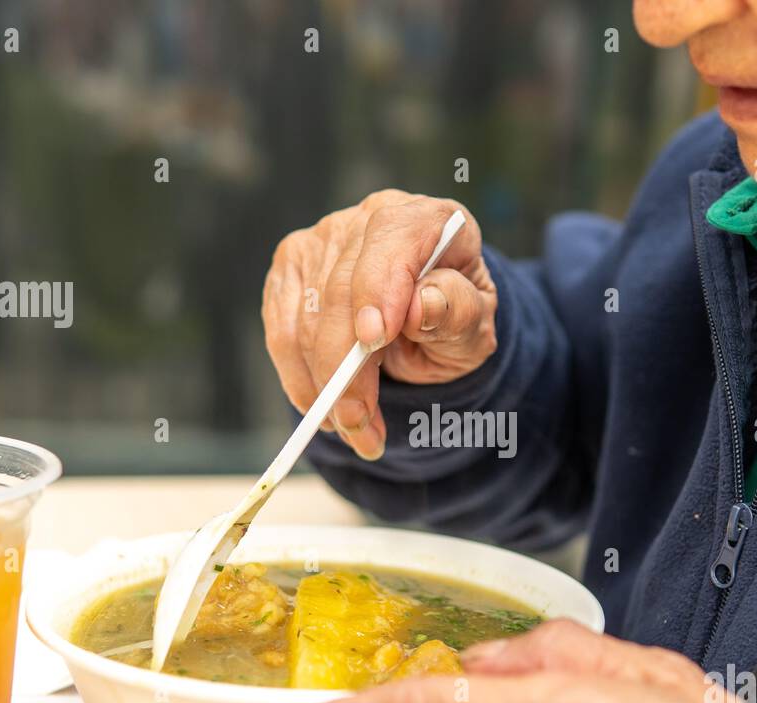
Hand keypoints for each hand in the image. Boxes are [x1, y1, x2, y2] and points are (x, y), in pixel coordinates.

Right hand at [261, 190, 497, 459]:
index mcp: (424, 219)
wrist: (429, 318)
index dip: (377, 290)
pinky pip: (281, 333)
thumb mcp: (475, 324)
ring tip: (355, 430)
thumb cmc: (455, 316)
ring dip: (324, 388)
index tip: (374, 342)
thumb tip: (424, 304)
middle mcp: (366, 220)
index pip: (390, 241)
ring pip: (304, 320)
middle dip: (346, 370)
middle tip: (361, 424)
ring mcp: (320, 242)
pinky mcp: (290, 273)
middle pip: (339, 292)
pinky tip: (323, 410)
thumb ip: (458, 311)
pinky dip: (300, 381)